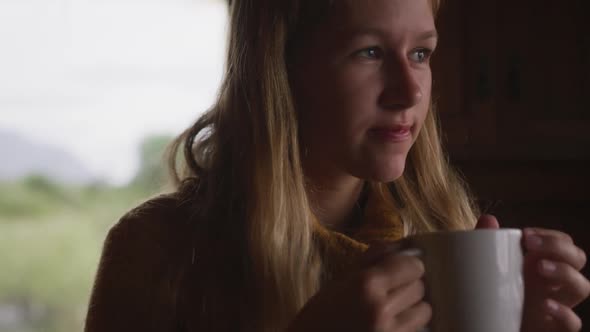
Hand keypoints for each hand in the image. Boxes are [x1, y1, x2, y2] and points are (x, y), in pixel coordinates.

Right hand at [288, 244, 431, 331]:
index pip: (410, 266)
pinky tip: (393, 324)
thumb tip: (400, 245)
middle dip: (410, 284)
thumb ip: (370, 260)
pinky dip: (411, 324)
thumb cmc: (319, 315)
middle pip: (419, 287)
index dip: (407, 265)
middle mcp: (381, 308)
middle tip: (395, 288)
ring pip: (424, 310)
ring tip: (396, 309)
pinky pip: (418, 329)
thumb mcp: (338, 281)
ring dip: (414, 307)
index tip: (400, 267)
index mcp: (365, 285)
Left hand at [475, 215, 589, 331]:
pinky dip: (564, 313)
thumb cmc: (491, 296)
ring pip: (582, 287)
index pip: (563, 243)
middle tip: (531, 244)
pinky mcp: (552, 329)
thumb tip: (488, 219)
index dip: (551, 236)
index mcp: (541, 265)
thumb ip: (486, 245)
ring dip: (565, 273)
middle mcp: (554, 284)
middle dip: (559, 247)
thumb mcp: (486, 269)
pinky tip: (546, 305)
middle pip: (577, 259)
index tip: (526, 234)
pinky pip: (573, 323)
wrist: (484, 327)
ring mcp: (557, 306)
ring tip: (539, 268)